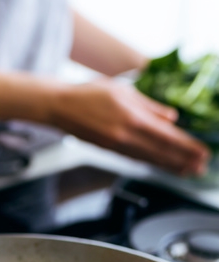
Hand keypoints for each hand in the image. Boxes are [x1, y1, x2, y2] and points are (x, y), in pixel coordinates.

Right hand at [46, 78, 210, 175]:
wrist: (60, 106)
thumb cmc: (89, 93)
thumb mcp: (123, 91)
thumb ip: (149, 106)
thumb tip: (171, 117)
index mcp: (132, 118)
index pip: (167, 137)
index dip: (187, 147)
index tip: (202, 153)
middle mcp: (125, 135)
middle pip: (160, 152)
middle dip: (183, 161)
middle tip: (200, 167)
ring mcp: (116, 145)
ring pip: (147, 158)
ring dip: (168, 165)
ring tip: (185, 170)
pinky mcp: (108, 149)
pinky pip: (133, 158)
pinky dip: (149, 162)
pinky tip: (159, 165)